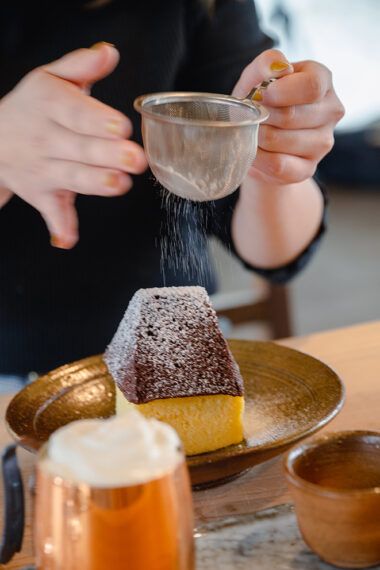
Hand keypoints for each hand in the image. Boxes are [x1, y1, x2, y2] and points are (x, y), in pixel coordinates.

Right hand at [0, 42, 146, 247]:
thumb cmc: (33, 107)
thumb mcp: (50, 78)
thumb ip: (79, 66)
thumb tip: (110, 54)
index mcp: (50, 105)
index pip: (76, 112)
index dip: (99, 120)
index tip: (122, 126)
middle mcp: (45, 138)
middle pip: (80, 147)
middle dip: (109, 154)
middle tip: (136, 159)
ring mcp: (43, 169)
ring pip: (71, 177)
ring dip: (95, 183)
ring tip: (119, 184)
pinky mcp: (42, 194)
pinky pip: (50, 211)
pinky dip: (59, 226)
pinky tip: (67, 239)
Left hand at [232, 49, 344, 184]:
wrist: (258, 141)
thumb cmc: (260, 104)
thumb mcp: (257, 78)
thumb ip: (265, 63)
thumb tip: (279, 66)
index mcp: (323, 81)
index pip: (311, 86)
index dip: (280, 92)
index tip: (260, 95)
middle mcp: (331, 111)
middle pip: (292, 116)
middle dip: (262, 116)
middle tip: (250, 116)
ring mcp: (323, 143)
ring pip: (281, 141)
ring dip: (256, 137)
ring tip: (251, 132)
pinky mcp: (308, 168)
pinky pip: (278, 165)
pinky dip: (258, 158)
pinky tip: (254, 150)